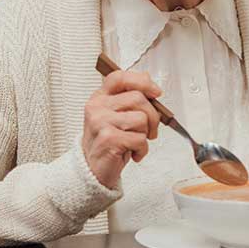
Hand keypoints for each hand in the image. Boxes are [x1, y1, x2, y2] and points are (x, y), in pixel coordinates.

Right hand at [82, 70, 161, 188]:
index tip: (156, 92)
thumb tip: (149, 82)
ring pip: (141, 119)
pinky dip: (142, 149)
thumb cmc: (109, 142)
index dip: (142, 81)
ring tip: (135, 142)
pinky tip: (132, 153)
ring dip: (145, 135)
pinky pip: (139, 139)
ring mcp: (100, 122)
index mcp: (99, 97)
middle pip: (138, 98)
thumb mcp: (117, 116)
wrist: (92, 170)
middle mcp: (97, 107)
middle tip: (149, 130)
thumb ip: (129, 98)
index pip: (120, 77)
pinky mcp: (108, 139)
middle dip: (153, 117)